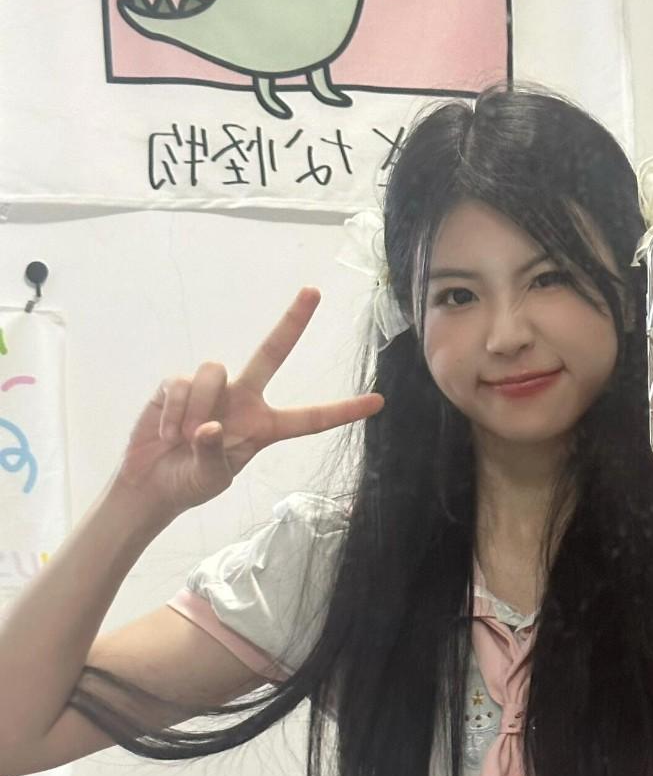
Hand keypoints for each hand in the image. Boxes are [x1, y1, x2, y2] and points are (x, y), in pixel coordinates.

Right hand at [115, 288, 384, 514]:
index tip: (378, 402)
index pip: (309, 419)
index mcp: (264, 427)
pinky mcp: (176, 384)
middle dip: (292, 322)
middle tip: (314, 291)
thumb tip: (210, 426)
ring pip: (214, 371)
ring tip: (183, 439)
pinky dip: (173, 412)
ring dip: (197, 407)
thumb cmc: (190, 483)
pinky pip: (179, 384)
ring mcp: (211, 389)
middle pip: (272, 353)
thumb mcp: (212, 478)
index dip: (342, 411)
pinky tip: (167, 433)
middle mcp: (243, 399)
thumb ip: (215, 454)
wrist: (151, 484)